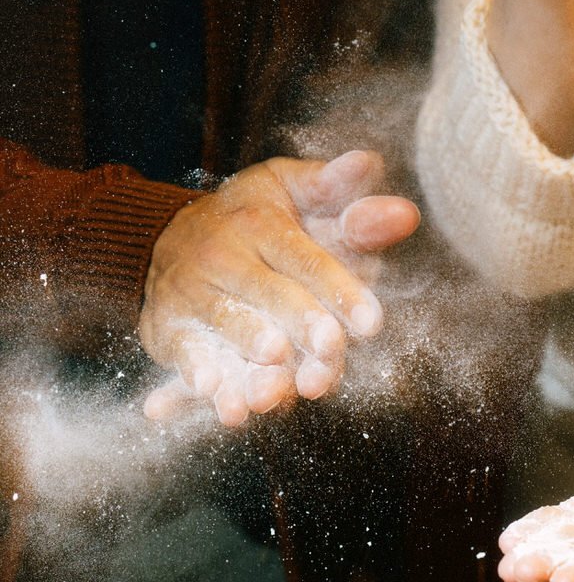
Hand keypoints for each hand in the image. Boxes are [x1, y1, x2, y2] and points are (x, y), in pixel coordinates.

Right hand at [139, 150, 419, 425]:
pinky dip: (193, 372)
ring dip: (251, 348)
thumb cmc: (252, 215)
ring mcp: (194, 295)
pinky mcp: (170, 330)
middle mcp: (224, 257)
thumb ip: (346, 200)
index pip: (306, 258)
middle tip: (331, 345)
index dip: (340, 288)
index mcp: (262, 223)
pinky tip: (209, 389)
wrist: (161, 234)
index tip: (373, 322)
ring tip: (274, 372)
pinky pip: (184, 353)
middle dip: (302, 321)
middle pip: (271, 294)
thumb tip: (404, 210)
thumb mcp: (293, 192)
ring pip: (229, 325)